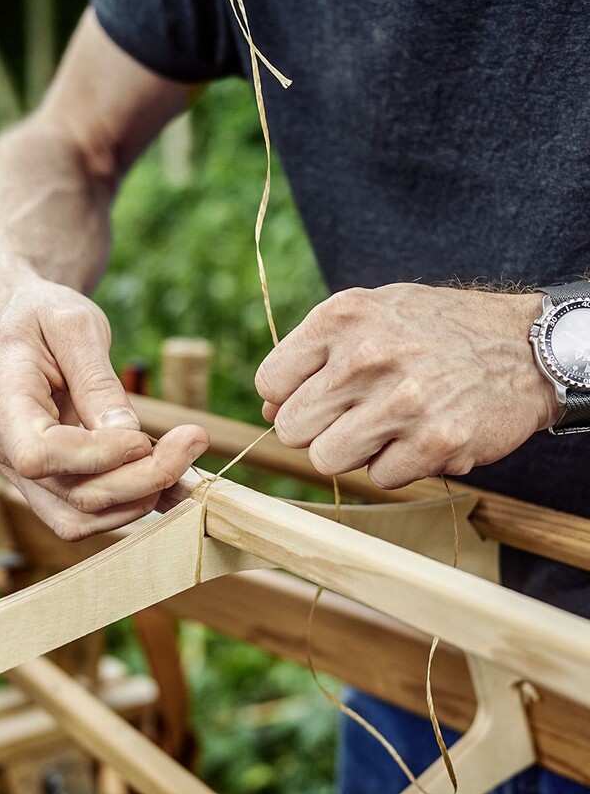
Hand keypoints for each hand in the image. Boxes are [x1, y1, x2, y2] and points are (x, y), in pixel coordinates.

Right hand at [0, 278, 207, 538]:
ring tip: (182, 461)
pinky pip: (82, 512)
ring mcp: (18, 470)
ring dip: (138, 499)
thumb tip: (128, 436)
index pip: (39, 454)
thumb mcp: (74, 324)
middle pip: (71, 494)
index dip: (98, 456)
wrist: (16, 319)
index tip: (143, 436)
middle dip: (142, 478)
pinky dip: (128, 503)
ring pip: (78, 517)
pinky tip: (166, 479)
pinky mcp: (43, 480)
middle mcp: (1, 444)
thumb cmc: (42, 313)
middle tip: (192, 442)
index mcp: (0, 395)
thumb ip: (98, 381)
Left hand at [255, 284, 559, 488]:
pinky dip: (396, 464)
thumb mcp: (370, 316)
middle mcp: (365, 356)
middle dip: (317, 428)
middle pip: (291, 428)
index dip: (287, 398)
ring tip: (388, 424)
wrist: (525, 347)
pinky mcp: (434, 442)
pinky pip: (377, 477)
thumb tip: (269, 408)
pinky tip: (421, 434)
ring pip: (326, 459)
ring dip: (354, 450)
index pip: (269, 383)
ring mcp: (400, 401)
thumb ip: (314, 356)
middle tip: (353, 414)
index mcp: (341, 317)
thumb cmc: (434, 331)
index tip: (317, 396)